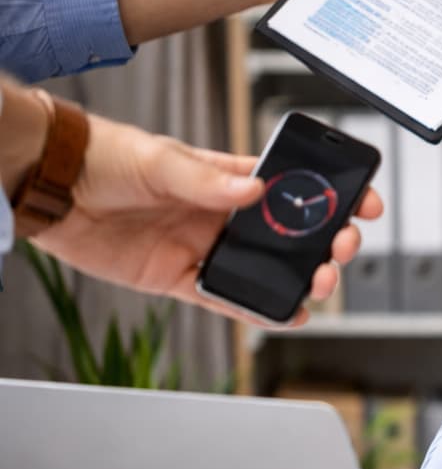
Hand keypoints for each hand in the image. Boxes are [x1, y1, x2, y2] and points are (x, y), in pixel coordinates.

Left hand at [30, 114, 383, 325]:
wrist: (52, 186)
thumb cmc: (105, 156)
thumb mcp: (161, 160)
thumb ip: (209, 180)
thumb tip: (255, 189)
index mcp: (228, 177)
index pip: (293, 185)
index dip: (332, 193)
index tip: (363, 202)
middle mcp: (223, 213)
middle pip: (291, 232)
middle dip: (326, 240)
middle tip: (341, 247)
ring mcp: (205, 246)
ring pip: (266, 267)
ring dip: (299, 277)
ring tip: (319, 283)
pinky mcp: (181, 277)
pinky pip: (226, 297)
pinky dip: (256, 308)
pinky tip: (286, 313)